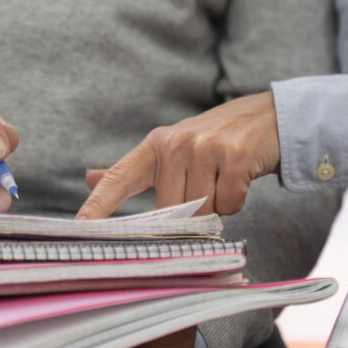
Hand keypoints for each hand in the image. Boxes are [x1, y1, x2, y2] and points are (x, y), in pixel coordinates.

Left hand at [76, 91, 279, 218]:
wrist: (268, 118)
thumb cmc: (216, 140)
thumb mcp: (171, 149)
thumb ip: (133, 170)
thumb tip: (89, 178)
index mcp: (155, 145)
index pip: (119, 178)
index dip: (97, 204)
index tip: (79, 228)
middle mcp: (175, 144)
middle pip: (169, 211)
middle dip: (191, 213)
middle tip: (208, 187)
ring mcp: (204, 148)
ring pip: (201, 212)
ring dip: (217, 207)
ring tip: (224, 179)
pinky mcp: (234, 157)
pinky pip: (228, 205)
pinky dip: (237, 201)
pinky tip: (240, 179)